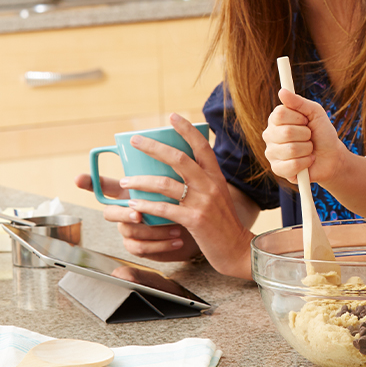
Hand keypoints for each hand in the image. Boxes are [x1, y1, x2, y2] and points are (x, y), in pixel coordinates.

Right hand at [74, 169, 199, 261]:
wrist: (196, 227)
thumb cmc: (184, 202)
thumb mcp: (180, 182)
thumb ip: (174, 166)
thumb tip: (181, 138)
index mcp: (128, 192)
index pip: (103, 185)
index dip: (88, 182)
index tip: (78, 178)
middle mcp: (124, 210)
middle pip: (109, 213)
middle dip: (122, 214)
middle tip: (138, 214)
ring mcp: (129, 230)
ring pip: (129, 231)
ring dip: (153, 231)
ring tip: (177, 227)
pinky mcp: (139, 247)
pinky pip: (142, 248)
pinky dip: (162, 245)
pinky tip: (178, 240)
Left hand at [89, 114, 252, 277]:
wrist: (239, 250)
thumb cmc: (224, 225)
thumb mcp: (218, 198)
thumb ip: (202, 184)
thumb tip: (177, 172)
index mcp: (216, 178)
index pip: (202, 146)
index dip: (187, 129)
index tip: (172, 117)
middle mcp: (210, 186)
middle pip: (178, 158)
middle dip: (153, 147)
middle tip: (135, 140)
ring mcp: (203, 203)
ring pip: (165, 183)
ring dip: (141, 180)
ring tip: (126, 181)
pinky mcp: (194, 220)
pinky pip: (164, 209)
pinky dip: (146, 205)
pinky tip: (134, 204)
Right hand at [263, 89, 350, 184]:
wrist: (332, 157)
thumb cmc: (322, 134)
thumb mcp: (315, 113)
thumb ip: (299, 102)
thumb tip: (282, 91)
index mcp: (276, 120)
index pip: (280, 114)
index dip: (298, 118)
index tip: (306, 121)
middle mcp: (270, 135)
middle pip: (286, 132)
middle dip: (306, 135)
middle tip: (309, 138)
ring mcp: (272, 153)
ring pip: (291, 150)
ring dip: (307, 150)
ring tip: (309, 150)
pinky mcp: (278, 169)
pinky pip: (292, 165)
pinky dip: (305, 163)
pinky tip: (307, 162)